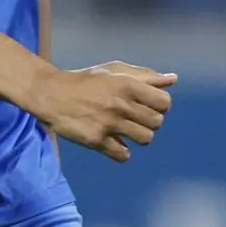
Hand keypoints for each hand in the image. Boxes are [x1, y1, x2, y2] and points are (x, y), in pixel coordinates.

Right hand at [27, 61, 174, 162]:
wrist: (52, 94)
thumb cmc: (87, 81)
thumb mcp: (115, 71)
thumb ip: (145, 76)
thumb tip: (172, 80)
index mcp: (128, 85)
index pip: (164, 102)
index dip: (160, 106)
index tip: (148, 106)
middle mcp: (121, 104)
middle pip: (157, 122)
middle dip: (149, 121)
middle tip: (135, 118)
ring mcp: (109, 124)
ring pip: (145, 139)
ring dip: (139, 136)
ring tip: (126, 130)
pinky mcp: (96, 140)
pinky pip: (123, 155)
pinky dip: (122, 152)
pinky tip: (114, 143)